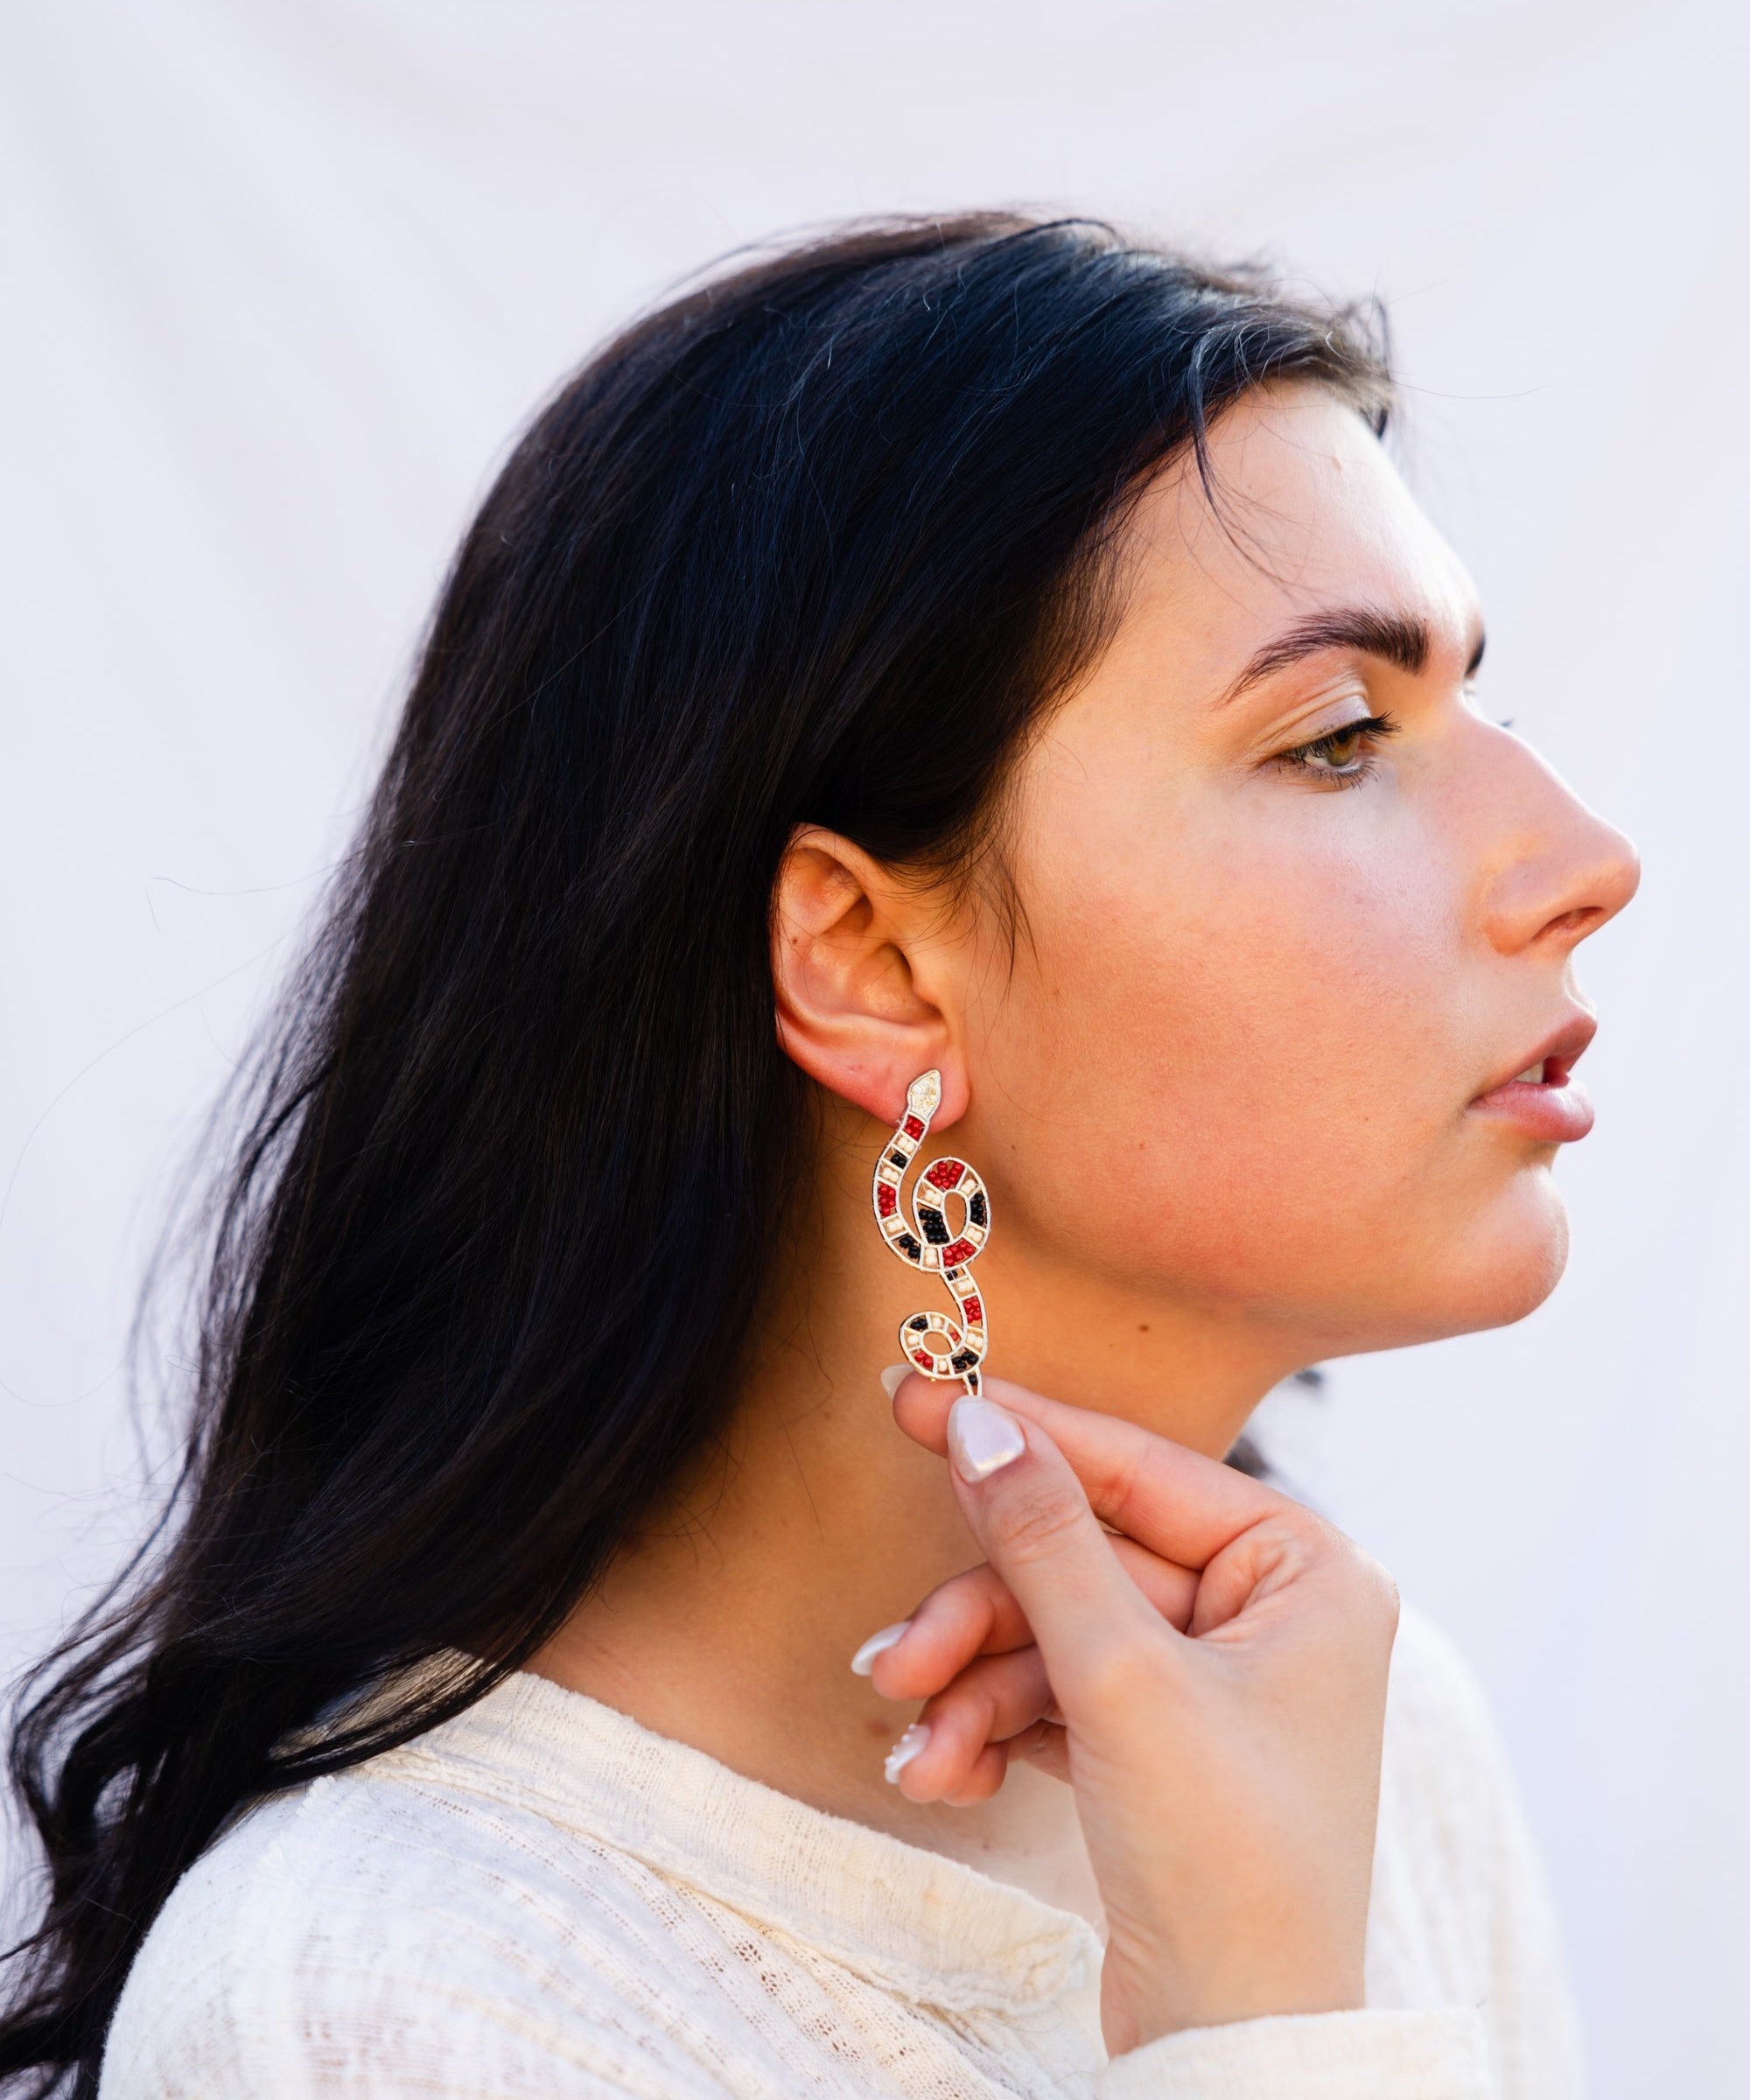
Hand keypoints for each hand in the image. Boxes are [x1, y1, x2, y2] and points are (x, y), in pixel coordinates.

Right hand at [860, 1372, 1397, 2055]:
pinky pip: (1058, 1696)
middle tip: (893, 1656)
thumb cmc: (1224, 1864)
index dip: (1018, 1436)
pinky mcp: (1165, 1744)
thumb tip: (978, 1418)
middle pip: (1079, 1562)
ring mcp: (1216, 1681)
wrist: (1233, 2052)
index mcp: (1305, 1570)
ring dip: (972, 1688)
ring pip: (1054, 1633)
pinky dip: (995, 1729)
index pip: (1136, 1469)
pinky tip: (944, 1778)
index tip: (913, 1399)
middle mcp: (1269, 1612)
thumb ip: (1043, 1536)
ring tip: (919, 1752)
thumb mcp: (1121, 1678)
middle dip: (979, 1620)